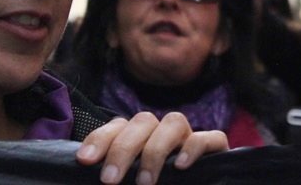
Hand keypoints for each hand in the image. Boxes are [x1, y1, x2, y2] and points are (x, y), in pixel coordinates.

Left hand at [75, 112, 228, 183]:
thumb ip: (117, 180)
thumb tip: (101, 179)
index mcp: (139, 140)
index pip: (117, 127)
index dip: (99, 139)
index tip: (84, 161)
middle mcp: (162, 134)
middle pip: (143, 121)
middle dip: (123, 149)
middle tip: (109, 181)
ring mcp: (189, 139)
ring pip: (174, 121)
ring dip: (155, 149)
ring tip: (145, 182)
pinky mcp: (215, 149)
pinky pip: (210, 137)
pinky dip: (193, 148)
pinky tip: (180, 166)